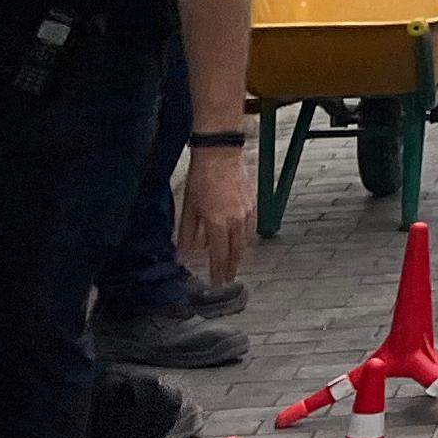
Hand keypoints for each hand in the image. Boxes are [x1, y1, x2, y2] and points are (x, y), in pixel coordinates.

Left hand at [179, 149, 250, 287]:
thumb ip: (187, 234)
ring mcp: (247, 212)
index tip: (217, 282)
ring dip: (240, 253)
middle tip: (229, 279)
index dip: (218, 271)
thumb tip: (183, 254)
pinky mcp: (253, 203)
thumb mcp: (188, 208)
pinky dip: (246, 237)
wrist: (221, 154)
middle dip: (232, 267)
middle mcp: (236, 221)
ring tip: (235, 262)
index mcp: (218, 224)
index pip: (219, 255)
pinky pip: (251, 226)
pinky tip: (241, 238)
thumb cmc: (202, 179)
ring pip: (246, 240)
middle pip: (236, 251)